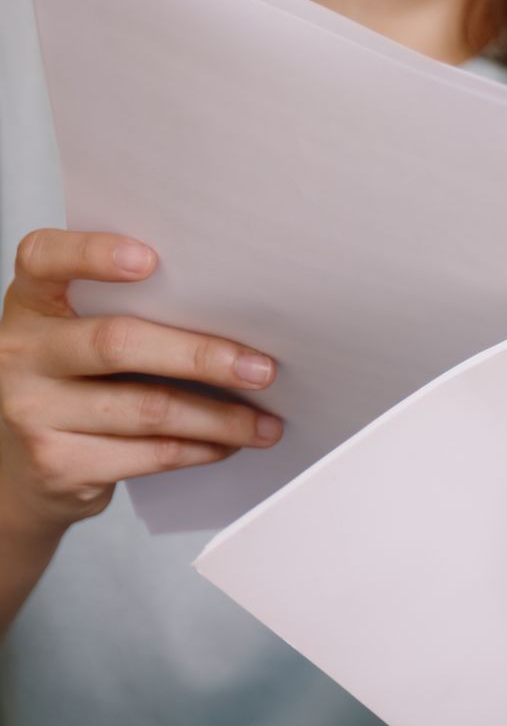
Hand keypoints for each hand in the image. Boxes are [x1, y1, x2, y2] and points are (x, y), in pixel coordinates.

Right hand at [0, 230, 281, 536]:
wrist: (19, 470)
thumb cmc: (70, 385)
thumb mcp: (78, 336)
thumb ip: (128, 312)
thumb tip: (237, 315)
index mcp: (30, 303)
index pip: (44, 259)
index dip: (92, 254)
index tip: (150, 259)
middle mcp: (20, 352)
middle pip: (119, 344)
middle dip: (203, 357)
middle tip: (262, 369)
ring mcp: (31, 411)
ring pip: (149, 409)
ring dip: (221, 417)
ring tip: (264, 421)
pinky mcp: (56, 464)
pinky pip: (149, 454)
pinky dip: (201, 448)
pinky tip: (228, 442)